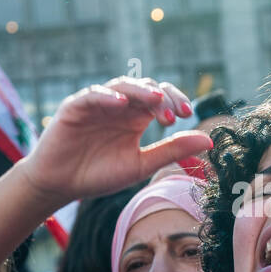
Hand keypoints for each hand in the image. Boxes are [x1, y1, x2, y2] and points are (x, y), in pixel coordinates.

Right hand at [21, 77, 211, 208]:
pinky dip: (108, 96)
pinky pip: (93, 95)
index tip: (187, 115)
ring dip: (140, 91)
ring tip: (155, 100)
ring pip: (123, 86)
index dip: (176, 101)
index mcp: (137, 117)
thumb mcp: (141, 164)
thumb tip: (209, 140)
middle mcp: (120, 106)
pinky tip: (121, 102)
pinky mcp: (76, 106)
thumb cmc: (99, 175)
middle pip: (146, 88)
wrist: (61, 186)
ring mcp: (98, 103)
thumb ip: (172, 150)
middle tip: (174, 115)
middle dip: (163, 97)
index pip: (162, 98)